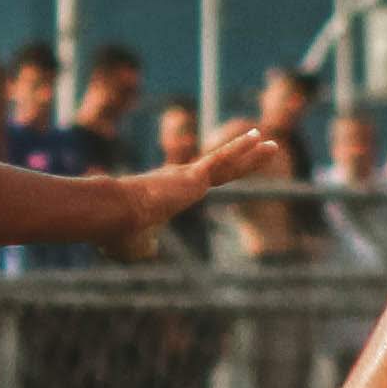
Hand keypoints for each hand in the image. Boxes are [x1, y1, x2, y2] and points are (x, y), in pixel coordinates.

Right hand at [108, 128, 282, 245]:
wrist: (114, 215)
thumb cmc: (119, 232)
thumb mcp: (134, 246)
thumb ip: (144, 246)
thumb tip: (149, 249)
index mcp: (163, 195)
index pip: (189, 186)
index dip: (203, 180)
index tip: (213, 174)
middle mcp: (176, 180)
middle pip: (216, 169)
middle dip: (238, 161)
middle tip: (256, 150)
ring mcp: (186, 177)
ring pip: (225, 163)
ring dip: (250, 154)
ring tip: (272, 144)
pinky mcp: (193, 176)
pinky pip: (223, 160)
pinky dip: (241, 149)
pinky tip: (259, 137)